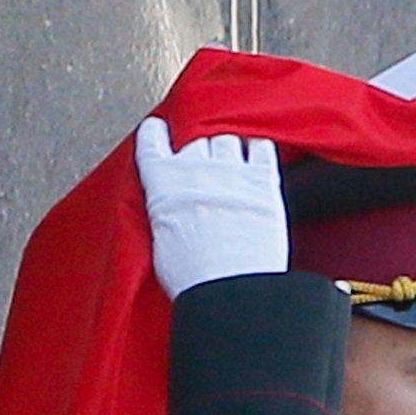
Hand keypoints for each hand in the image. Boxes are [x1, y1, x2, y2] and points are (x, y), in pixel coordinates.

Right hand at [134, 117, 288, 299]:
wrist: (232, 286)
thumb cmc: (194, 275)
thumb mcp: (161, 237)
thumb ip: (167, 209)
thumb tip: (177, 206)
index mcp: (162, 183)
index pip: (152, 143)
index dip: (156, 133)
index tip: (158, 129)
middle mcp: (195, 170)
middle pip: (197, 143)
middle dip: (201, 153)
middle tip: (207, 170)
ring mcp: (231, 172)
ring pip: (227, 140)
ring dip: (229, 150)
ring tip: (233, 166)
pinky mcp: (264, 180)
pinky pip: (262, 147)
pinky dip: (258, 149)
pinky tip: (257, 158)